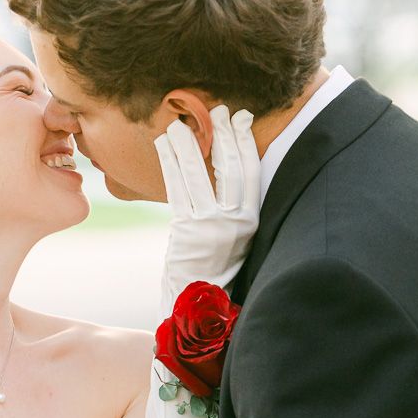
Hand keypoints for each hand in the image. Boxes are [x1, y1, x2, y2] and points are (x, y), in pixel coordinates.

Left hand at [156, 106, 259, 308]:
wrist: (196, 308)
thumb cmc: (211, 271)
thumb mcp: (231, 239)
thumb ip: (231, 210)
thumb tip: (222, 171)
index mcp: (251, 221)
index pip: (253, 172)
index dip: (247, 142)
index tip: (242, 117)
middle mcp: (236, 222)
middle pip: (231, 168)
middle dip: (224, 135)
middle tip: (217, 109)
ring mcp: (211, 226)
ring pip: (199, 175)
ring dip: (189, 145)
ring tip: (179, 122)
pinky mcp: (186, 232)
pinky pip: (177, 189)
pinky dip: (170, 164)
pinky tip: (164, 145)